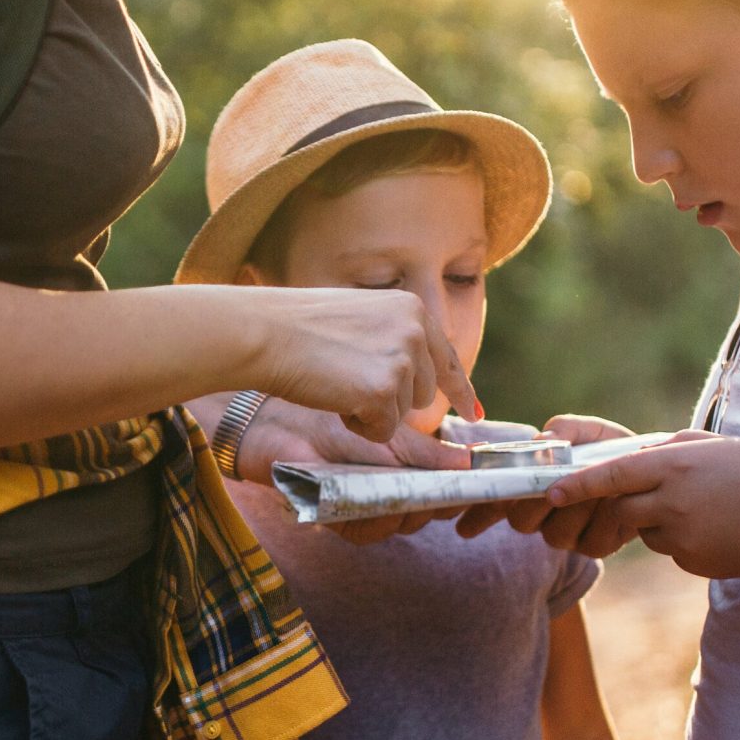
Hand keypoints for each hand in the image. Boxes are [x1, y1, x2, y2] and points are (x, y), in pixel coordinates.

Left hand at [233, 397, 472, 544]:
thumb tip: (472, 464)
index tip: (473, 488)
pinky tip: (367, 502)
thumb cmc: (336, 422)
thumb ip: (430, 455)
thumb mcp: (392, 435)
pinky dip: (373, 519)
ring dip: (402, 510)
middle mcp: (393, 490)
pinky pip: (370, 532)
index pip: (444, 489)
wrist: (284, 429)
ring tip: (391, 488)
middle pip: (428, 512)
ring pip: (402, 525)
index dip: (459, 493)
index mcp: (409, 467)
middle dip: (432, 504)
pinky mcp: (344, 522)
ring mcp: (370, 507)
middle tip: (428, 489)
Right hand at [245, 287, 478, 443]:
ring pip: (402, 414)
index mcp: (412, 309)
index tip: (473, 412)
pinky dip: (357, 425)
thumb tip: (418, 371)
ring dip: (371, 411)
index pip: (447, 357)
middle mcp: (416, 331)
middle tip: (346, 381)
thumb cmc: (298, 326)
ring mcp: (403, 361)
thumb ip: (394, 338)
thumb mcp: (361, 317)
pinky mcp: (384, 391)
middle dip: (390, 401)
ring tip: (335, 382)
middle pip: (423, 394)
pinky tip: (333, 398)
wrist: (266, 333)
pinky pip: (382, 430)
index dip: (460, 389)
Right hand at [455, 415, 636, 545]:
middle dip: (540, 502)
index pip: (491, 504)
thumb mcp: (590, 430)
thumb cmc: (611, 448)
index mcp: (528, 487)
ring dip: (579, 508)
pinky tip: (617, 502)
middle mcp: (540, 515)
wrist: (651, 467)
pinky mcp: (594, 546)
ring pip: (555, 534)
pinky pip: (590, 541)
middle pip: (521, 521)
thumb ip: (567, 428)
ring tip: (601, 487)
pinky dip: (606, 518)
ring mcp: (566, 534)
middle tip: (556, 484)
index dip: (475, 515)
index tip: (463, 525)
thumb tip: (546, 437)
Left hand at [540, 433, 739, 578]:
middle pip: (621, 508)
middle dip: (623, 506)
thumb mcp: (719, 448)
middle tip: (647, 500)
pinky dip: (684, 540)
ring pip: (647, 531)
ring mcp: (684, 537)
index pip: (612, 475)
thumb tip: (637, 455)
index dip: (578, 485)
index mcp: (677, 466)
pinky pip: (672, 550)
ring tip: (707, 510)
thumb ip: (673, 451)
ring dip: (659, 522)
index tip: (552, 491)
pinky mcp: (695, 562)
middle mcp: (674, 502)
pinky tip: (721, 530)